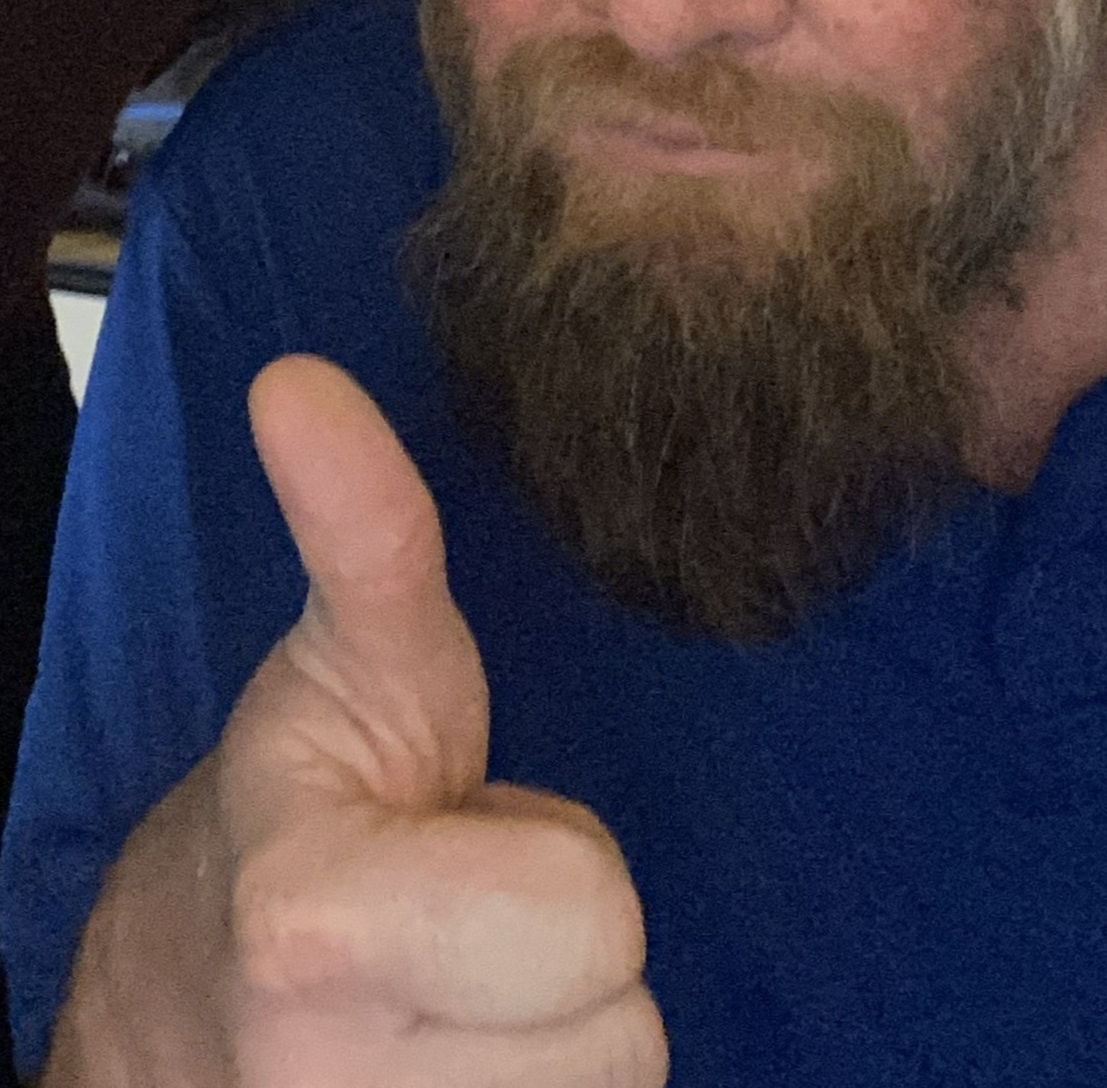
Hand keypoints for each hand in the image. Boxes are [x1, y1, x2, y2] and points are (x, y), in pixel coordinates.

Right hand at [46, 355, 665, 1087]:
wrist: (190, 1009)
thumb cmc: (312, 799)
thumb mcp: (355, 653)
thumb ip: (361, 525)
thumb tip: (300, 381)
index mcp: (319, 924)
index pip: (599, 922)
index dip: (561, 869)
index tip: (458, 838)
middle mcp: (332, 1085)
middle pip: (625, 1032)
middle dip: (570, 959)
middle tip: (476, 911)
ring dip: (558, 1034)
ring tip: (466, 985)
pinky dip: (545, 1086)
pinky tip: (471, 1051)